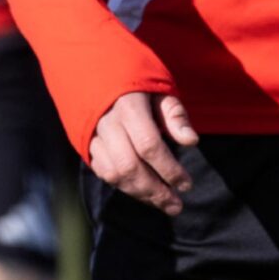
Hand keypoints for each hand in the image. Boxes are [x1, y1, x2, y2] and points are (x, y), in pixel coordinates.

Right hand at [89, 90, 198, 216]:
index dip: (169, 169)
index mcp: (128, 106)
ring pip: (114, 174)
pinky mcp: (87, 145)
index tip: (187, 184)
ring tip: (163, 204)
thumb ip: (175, 115)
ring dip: (140, 194)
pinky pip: (104, 173)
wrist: (96, 75)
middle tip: (176, 205)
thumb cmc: (139, 85)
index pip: (148, 145)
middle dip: (155, 190)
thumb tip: (191, 141)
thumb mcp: (161, 90)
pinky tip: (145, 193)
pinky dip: (125, 187)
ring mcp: (94, 135)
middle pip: (129, 165)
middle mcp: (107, 122)